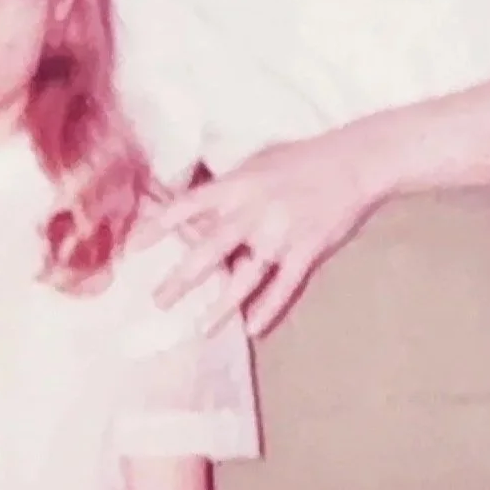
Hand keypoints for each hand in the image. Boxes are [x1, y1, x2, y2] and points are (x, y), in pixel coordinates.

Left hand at [142, 132, 381, 338]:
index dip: (158, 227)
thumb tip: (191, 205)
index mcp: (237, 185)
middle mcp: (253, 212)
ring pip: (244, 279)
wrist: (355, 162)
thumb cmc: (302, 159)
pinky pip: (284, 287)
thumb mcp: (257, 162)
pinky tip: (252, 330)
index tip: (134, 248)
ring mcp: (281, 235)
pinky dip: (269, 309)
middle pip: (208, 251)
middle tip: (157, 301)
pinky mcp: (307, 251)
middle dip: (180, 279)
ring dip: (220, 307)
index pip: (186, 207)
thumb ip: (227, 185)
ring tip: (200, 329)